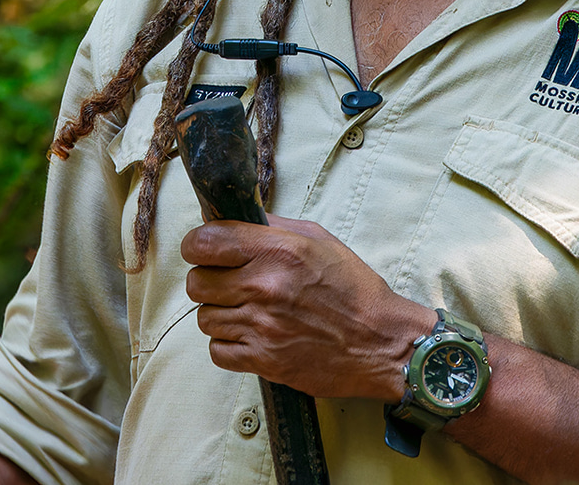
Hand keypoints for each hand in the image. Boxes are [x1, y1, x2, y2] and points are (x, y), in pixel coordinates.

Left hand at [181, 213, 438, 400]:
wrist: (381, 342)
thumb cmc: (353, 289)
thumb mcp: (318, 240)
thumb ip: (272, 226)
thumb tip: (231, 218)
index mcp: (276, 250)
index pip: (203, 242)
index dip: (198, 246)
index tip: (205, 251)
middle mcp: (263, 286)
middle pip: (197, 283)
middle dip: (208, 282)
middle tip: (228, 283)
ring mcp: (261, 326)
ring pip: (204, 319)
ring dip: (220, 314)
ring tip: (246, 311)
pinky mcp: (263, 360)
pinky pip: (217, 351)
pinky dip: (228, 345)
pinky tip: (250, 335)